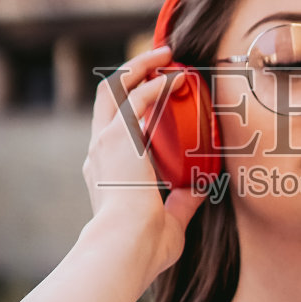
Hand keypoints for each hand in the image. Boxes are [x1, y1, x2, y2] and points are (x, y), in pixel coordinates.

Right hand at [83, 44, 205, 283]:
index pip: (113, 129)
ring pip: (114, 88)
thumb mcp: (169, 221)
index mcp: (105, 173)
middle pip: (107, 98)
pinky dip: (155, 83)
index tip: (157, 93)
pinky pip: (136, 98)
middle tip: (160, 60)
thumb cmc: (144, 247)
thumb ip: (182, 203)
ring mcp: (105, 143)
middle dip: (131, 73)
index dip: (132, 106)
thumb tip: (201, 188)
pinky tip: (175, 77)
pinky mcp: (117, 138)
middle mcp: (99, 153)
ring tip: (165, 54)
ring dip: (139, 66)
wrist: (125, 247)